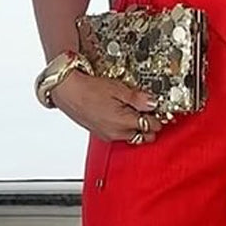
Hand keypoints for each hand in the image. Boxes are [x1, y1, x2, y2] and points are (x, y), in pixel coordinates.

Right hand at [50, 70, 166, 142]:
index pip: (151, 126)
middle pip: (144, 136)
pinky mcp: (100, 133)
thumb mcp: (118, 89)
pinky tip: (122, 115)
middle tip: (151, 111)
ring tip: (136, 111)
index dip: (158, 117)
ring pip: (132, 137)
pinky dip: (125, 128)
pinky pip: (119, 135)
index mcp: (123, 123)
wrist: (66, 90)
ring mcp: (107, 135)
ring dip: (138, 128)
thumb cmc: (88, 88)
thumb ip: (138, 99)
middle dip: (150, 125)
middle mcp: (116, 133)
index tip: (160, 109)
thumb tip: (154, 103)